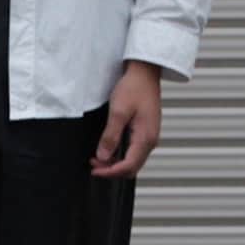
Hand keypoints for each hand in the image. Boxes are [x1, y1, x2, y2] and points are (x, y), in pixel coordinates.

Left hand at [90, 60, 161, 177]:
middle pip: (132, 167)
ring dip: (116, 163)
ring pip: (133, 161)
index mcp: (146, 138)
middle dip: (112, 170)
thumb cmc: (134, 87)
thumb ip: (110, 136)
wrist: (144, 72)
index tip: (94, 170)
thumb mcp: (118, 111)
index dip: (110, 172)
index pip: (128, 166)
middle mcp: (151, 141)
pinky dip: (120, 154)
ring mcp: (149, 137)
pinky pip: (134, 151)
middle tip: (94, 164)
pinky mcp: (145, 132)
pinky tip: (108, 148)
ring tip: (98, 157)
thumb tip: (103, 157)